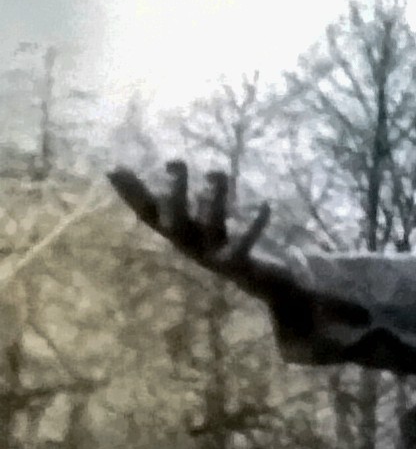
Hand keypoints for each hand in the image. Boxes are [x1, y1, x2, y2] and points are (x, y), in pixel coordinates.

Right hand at [107, 161, 291, 298]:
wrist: (265, 286)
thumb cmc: (232, 250)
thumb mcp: (206, 226)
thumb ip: (189, 203)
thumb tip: (171, 165)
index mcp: (181, 237)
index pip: (150, 214)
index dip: (133, 195)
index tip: (115, 168)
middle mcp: (192, 247)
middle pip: (176, 221)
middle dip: (175, 193)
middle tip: (175, 163)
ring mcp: (214, 258)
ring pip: (210, 228)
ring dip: (214, 200)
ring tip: (217, 172)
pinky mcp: (239, 265)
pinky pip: (245, 244)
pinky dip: (255, 225)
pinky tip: (265, 205)